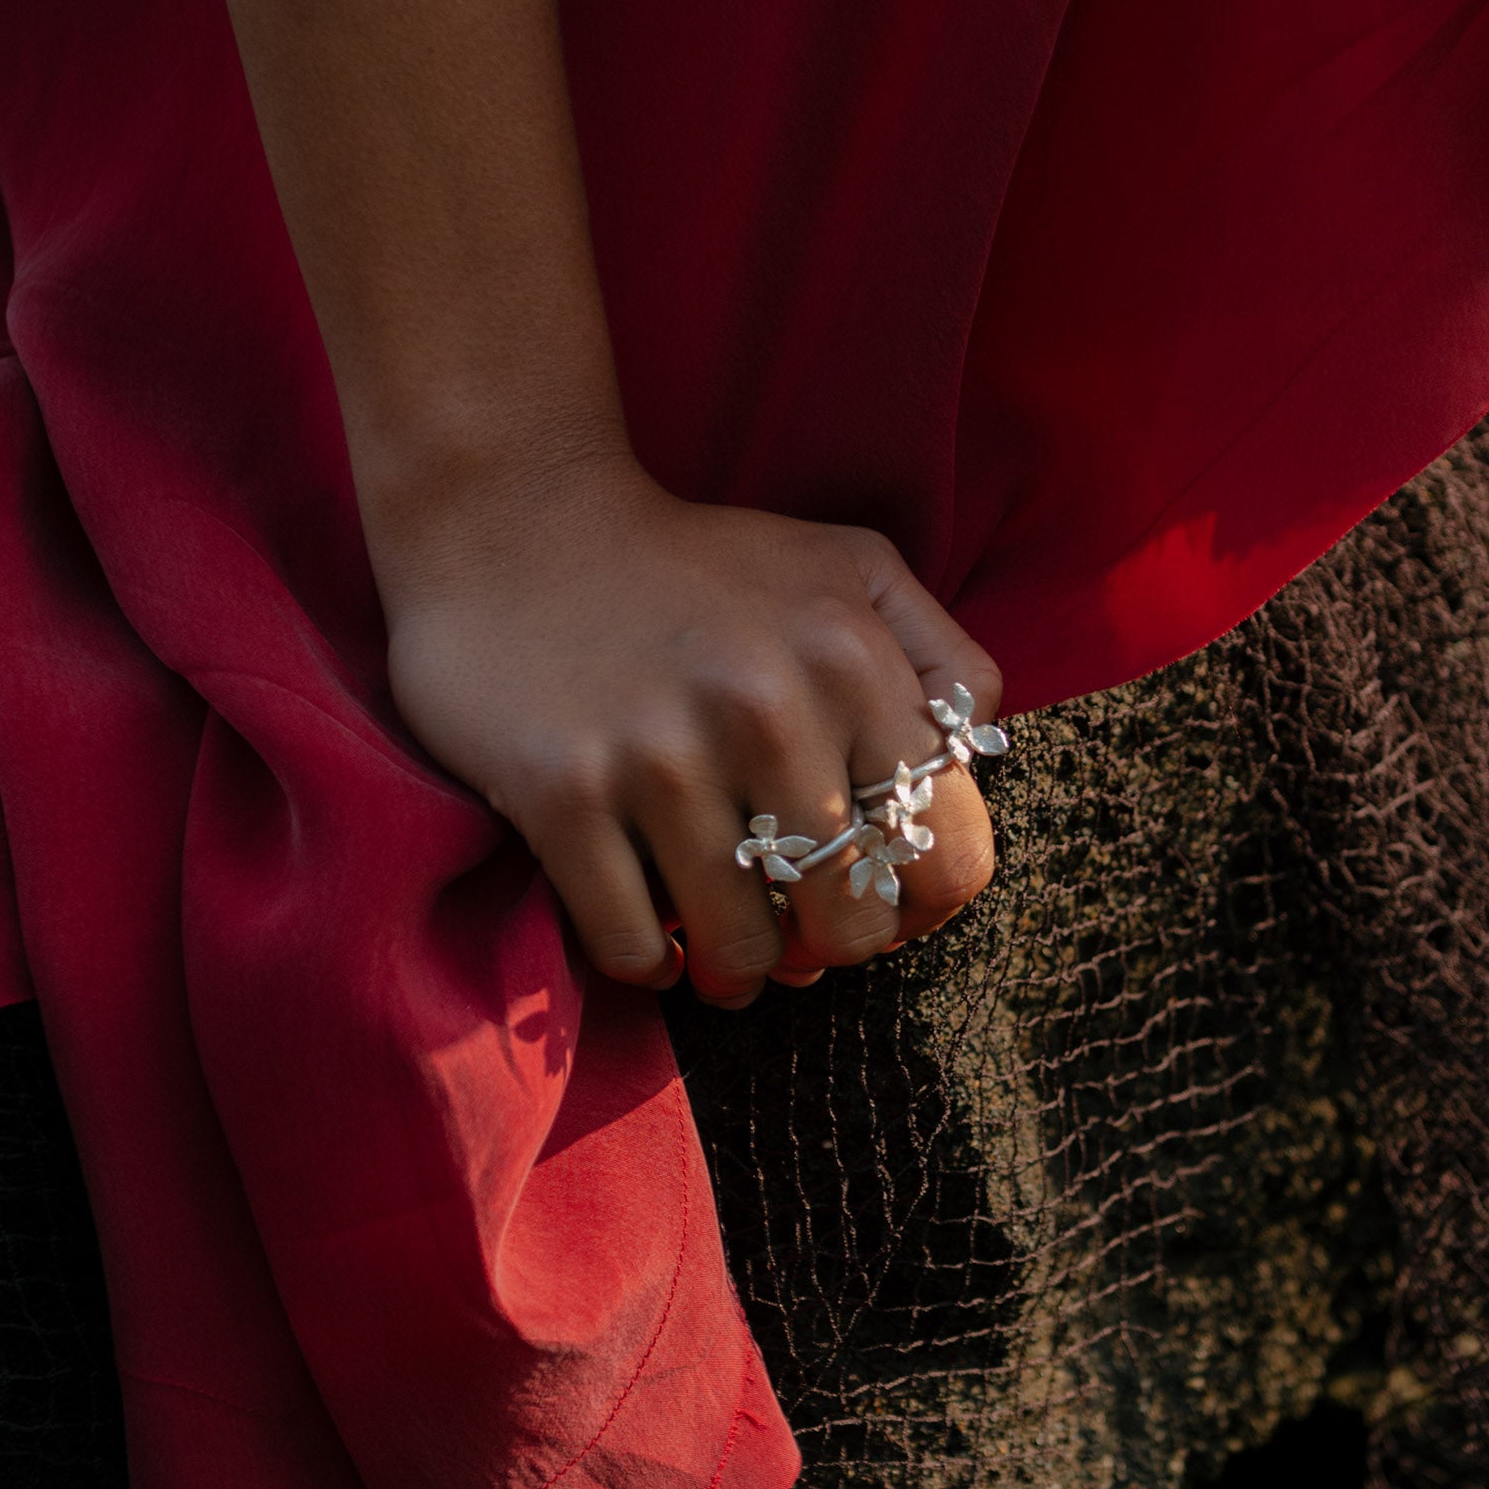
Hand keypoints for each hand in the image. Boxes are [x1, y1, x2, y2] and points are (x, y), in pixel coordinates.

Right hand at [373, 444, 1002, 1006]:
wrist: (515, 519)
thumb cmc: (700, 565)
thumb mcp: (851, 566)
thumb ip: (942, 656)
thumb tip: (972, 771)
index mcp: (852, 654)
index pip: (947, 850)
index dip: (923, 905)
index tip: (882, 902)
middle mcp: (766, 705)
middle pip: (850, 920)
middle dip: (830, 944)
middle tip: (799, 930)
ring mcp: (659, 755)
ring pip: (743, 949)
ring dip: (739, 969)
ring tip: (727, 952)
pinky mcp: (564, 795)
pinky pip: (633, 946)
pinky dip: (648, 962)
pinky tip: (652, 930)